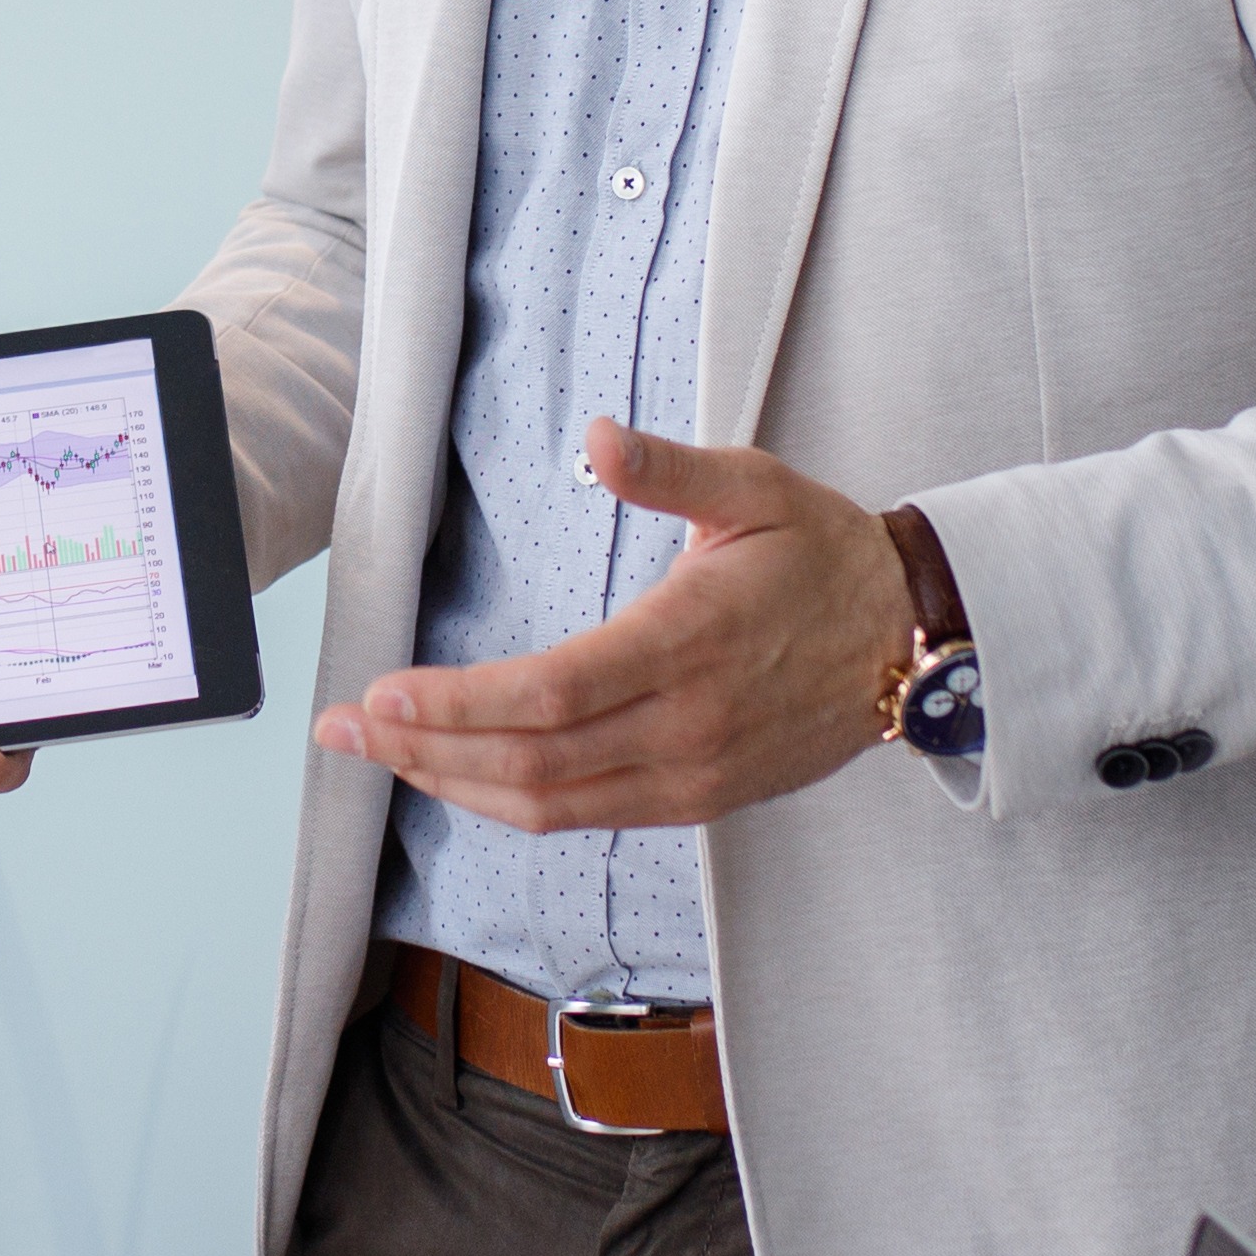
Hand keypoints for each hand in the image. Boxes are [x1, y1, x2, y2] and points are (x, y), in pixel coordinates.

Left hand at [314, 421, 906, 831]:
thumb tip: (597, 440)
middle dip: (424, 751)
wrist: (913, 641)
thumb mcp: (757, 487)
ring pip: (551, 803)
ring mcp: (693, 774)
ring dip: (455, 785)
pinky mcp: (699, 800)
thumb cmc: (827, 554)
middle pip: (530, 761)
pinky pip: (587, 816)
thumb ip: (670, 470)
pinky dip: (513, 801)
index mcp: (689, 643)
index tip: (380, 693)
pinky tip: (463, 776)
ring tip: (381, 755)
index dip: (456, 705)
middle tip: (342, 731)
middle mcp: (686, 725)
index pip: (549, 693)